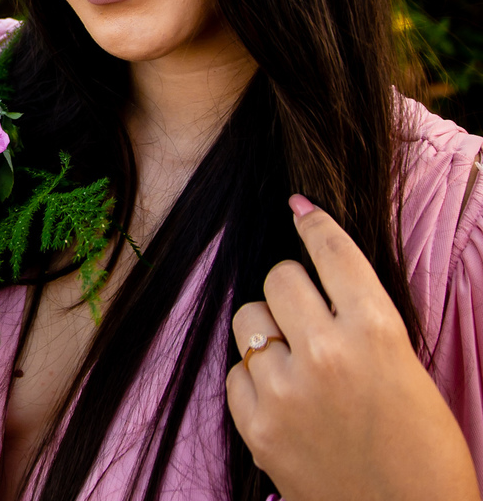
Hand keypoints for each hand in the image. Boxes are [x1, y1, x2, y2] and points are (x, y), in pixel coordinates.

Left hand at [226, 195, 480, 500]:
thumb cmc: (422, 449)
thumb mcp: (405, 368)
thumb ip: (359, 320)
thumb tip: (313, 276)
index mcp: (376, 333)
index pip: (332, 254)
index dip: (314, 225)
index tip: (299, 208)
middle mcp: (326, 353)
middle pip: (278, 277)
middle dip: (292, 289)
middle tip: (309, 315)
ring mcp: (285, 390)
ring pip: (249, 319)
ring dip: (268, 331)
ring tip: (297, 363)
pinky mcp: (256, 425)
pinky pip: (235, 372)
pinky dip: (254, 381)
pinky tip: (284, 402)